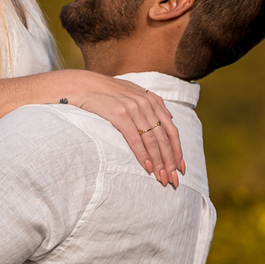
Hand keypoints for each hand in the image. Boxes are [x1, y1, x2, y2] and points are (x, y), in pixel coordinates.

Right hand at [64, 75, 184, 185]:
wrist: (83, 85)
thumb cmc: (107, 92)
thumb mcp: (134, 93)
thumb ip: (151, 104)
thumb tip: (169, 118)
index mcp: (152, 100)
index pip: (171, 130)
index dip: (178, 150)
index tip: (181, 167)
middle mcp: (146, 103)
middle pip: (164, 138)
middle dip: (170, 161)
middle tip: (174, 179)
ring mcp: (134, 109)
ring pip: (152, 141)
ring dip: (158, 162)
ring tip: (162, 177)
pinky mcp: (120, 115)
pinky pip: (135, 140)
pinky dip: (143, 155)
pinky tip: (147, 167)